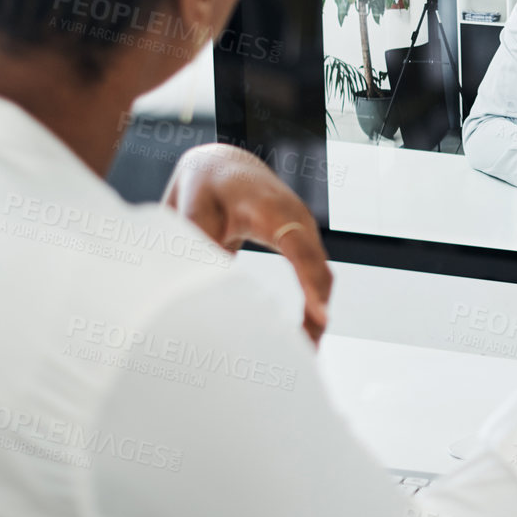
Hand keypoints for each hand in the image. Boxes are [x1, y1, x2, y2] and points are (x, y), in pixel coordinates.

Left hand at [162, 143, 332, 344]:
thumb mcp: (194, 206)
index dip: (309, 281)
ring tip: (306, 351)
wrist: (225, 164)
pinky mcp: (302, 244)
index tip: (318, 316)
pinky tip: (304, 333)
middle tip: (307, 351)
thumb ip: (201, 241)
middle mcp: (297, 219)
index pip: (298, 246)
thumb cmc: (208, 184)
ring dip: (318, 314)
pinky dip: (315, 305)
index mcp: (270, 209)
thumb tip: (208, 286)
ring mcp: (304, 232)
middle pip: (319, 268)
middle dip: (319, 311)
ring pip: (322, 277)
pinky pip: (316, 276)